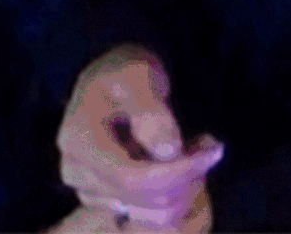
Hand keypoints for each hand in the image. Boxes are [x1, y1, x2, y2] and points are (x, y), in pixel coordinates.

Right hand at [55, 46, 223, 230]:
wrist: (111, 83)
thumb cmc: (124, 73)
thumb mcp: (137, 75)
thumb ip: (150, 111)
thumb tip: (167, 151)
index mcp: (78, 140)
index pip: (131, 178)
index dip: (178, 172)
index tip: (214, 150)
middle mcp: (77, 172)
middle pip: (148, 200)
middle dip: (189, 176)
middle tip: (209, 143)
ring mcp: (91, 191)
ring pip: (158, 215)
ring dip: (188, 187)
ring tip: (197, 149)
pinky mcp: (110, 202)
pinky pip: (158, 216)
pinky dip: (181, 195)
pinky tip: (185, 164)